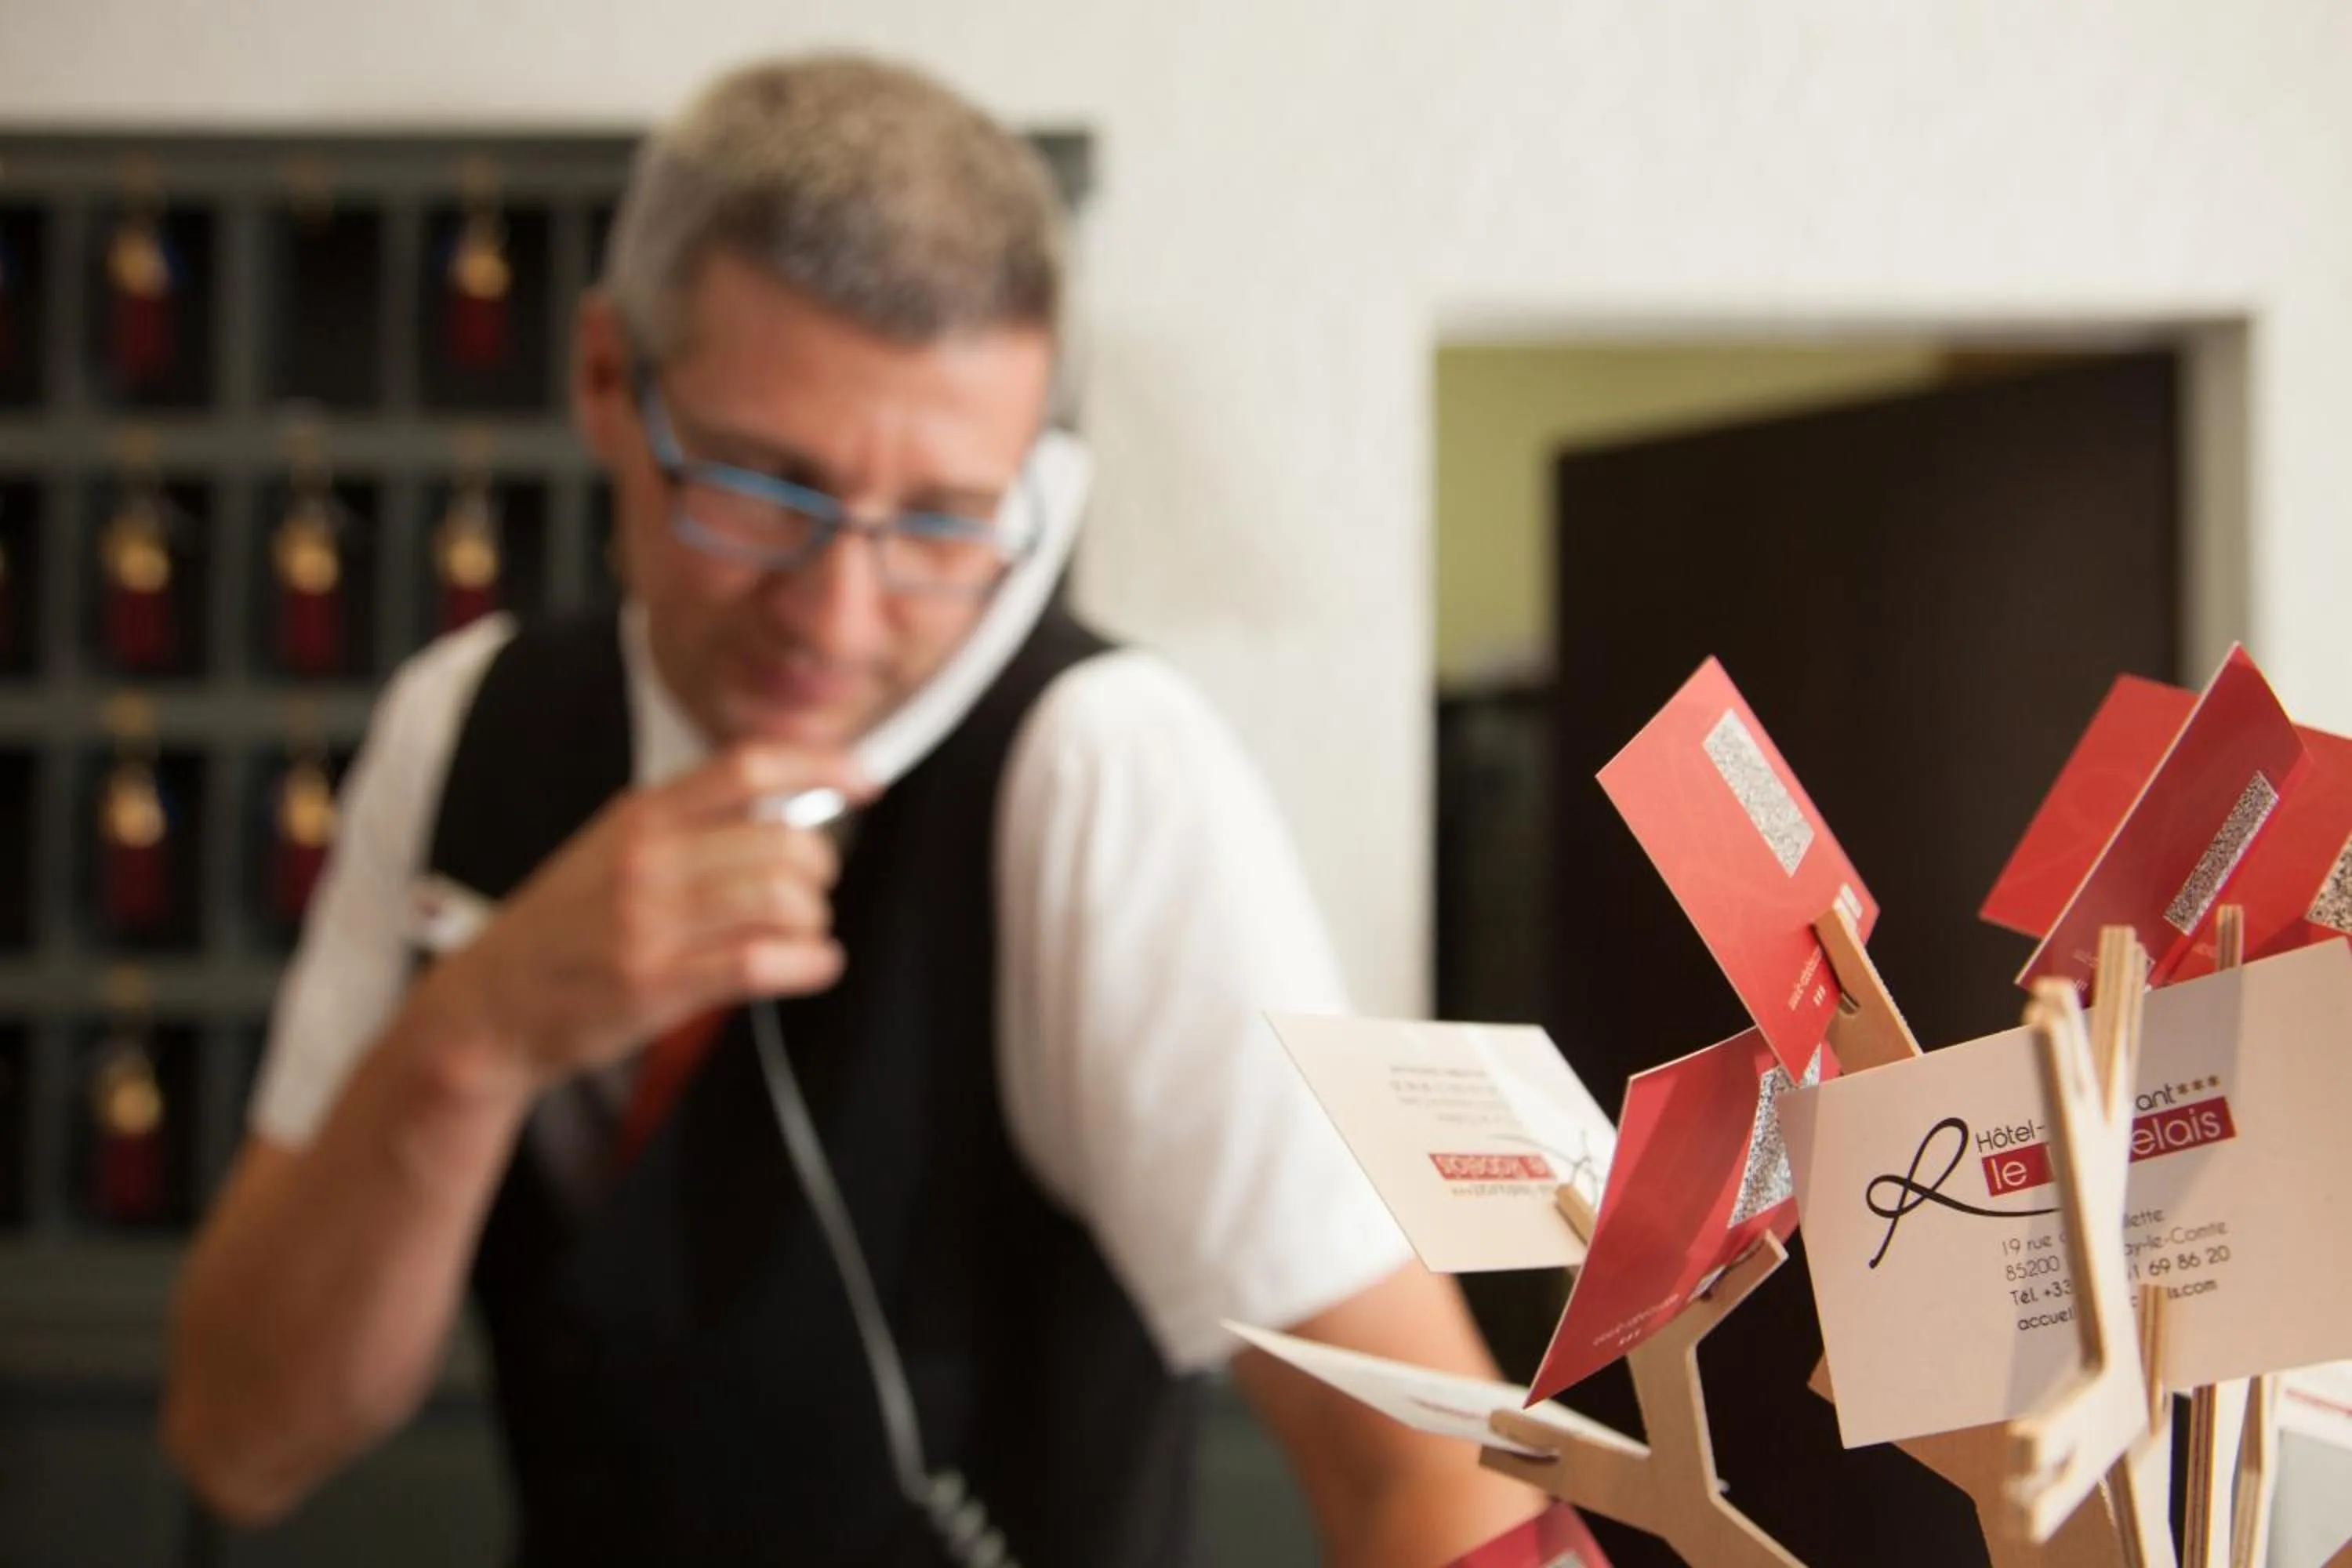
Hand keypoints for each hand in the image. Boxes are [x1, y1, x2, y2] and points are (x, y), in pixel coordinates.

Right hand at [424, 743, 866, 1088]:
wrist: (489, 1004)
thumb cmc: (567, 927)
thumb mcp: (615, 847)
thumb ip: (692, 823)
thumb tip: (793, 808)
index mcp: (642, 814)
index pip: (749, 765)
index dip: (822, 766)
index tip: (865, 784)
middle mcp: (647, 858)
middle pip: (784, 841)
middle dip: (819, 871)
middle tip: (808, 894)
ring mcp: (649, 921)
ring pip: (781, 899)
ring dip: (812, 920)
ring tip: (800, 934)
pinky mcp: (656, 983)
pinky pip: (763, 962)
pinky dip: (810, 963)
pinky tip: (812, 966)